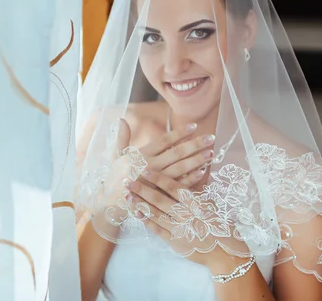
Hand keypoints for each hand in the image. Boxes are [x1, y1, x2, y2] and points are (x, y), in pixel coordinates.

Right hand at [97, 118, 214, 207]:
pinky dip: (191, 179)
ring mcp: (156, 181)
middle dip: (195, 144)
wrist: (110, 202)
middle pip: (176, 153)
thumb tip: (121, 119)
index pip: (164, 141)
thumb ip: (122, 138)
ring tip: (210, 153)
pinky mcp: (159, 194)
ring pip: (180, 168)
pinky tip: (202, 172)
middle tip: (211, 137)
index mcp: (141, 154)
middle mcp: (149, 166)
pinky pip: (178, 186)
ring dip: (196, 160)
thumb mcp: (115, 156)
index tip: (194, 126)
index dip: (180, 133)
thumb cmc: (114, 177)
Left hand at [127, 173, 249, 271]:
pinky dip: (145, 220)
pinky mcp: (174, 241)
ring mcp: (179, 229)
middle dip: (142, 189)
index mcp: (196, 203)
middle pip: (159, 199)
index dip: (158, 178)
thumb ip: (198, 189)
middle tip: (127, 180)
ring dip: (139, 203)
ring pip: (155, 213)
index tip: (144, 169)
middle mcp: (186, 215)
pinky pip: (156, 229)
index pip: (174, 187)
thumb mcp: (211, 204)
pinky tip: (136, 212)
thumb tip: (192, 169)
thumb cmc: (219, 224)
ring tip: (127, 195)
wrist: (224, 253)